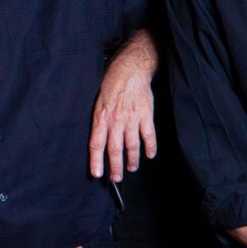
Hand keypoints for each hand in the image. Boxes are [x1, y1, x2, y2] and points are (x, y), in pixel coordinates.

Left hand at [89, 52, 156, 181]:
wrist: (130, 69)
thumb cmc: (112, 84)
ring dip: (132, 160)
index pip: (96, 144)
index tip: (97, 174)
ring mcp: (132, 118)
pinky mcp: (146, 114)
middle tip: (116, 178)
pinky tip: (150, 155)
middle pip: (115, 149)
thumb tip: (99, 140)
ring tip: (132, 169)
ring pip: (132, 145)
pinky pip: (149, 135)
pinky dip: (150, 147)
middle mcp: (115, 120)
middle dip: (115, 167)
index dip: (96, 161)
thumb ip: (99, 121)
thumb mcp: (98, 102)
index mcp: (101, 117)